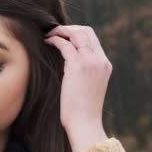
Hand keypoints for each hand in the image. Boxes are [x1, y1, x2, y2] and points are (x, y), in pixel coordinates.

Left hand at [44, 25, 111, 151]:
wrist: (84, 124)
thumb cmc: (82, 111)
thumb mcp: (88, 87)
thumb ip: (84, 73)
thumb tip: (69, 66)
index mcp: (105, 64)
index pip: (93, 39)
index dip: (76, 33)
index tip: (62, 36)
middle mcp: (100, 60)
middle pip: (86, 31)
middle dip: (68, 28)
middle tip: (53, 32)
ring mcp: (91, 62)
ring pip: (77, 33)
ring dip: (61, 31)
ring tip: (48, 35)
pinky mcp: (78, 66)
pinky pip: (66, 44)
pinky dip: (55, 40)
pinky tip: (47, 42)